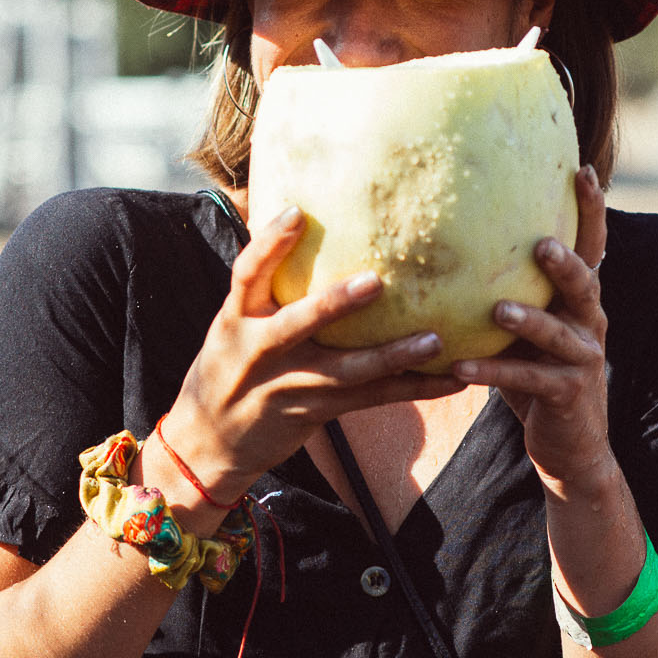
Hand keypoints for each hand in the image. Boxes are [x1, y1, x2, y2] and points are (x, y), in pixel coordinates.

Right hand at [161, 205, 464, 497]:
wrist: (207, 444)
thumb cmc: (227, 370)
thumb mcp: (231, 327)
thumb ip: (263, 291)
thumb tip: (295, 224)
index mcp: (236, 320)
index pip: (247, 274)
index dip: (269, 243)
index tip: (296, 212)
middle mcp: (259, 351)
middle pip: (299, 323)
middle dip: (335, 304)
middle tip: (377, 281)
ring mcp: (288, 385)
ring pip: (346, 371)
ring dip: (393, 356)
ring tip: (435, 342)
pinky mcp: (314, 412)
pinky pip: (370, 399)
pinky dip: (412, 389)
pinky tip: (451, 380)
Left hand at [452, 166, 612, 496]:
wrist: (569, 448)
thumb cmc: (536, 379)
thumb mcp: (524, 332)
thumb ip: (504, 294)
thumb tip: (451, 248)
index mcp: (580, 302)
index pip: (591, 248)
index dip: (591, 211)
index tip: (580, 170)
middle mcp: (589, 324)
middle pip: (584, 284)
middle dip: (565, 263)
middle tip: (541, 243)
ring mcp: (582, 360)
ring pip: (557, 334)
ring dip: (528, 319)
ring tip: (497, 308)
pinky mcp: (567, 395)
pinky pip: (529, 380)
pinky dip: (494, 373)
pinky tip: (459, 369)